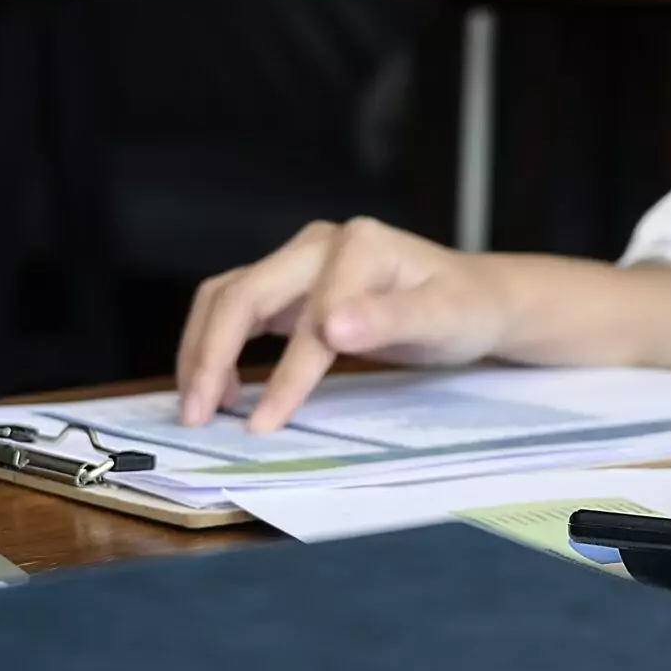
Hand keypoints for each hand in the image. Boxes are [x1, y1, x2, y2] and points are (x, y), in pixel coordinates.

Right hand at [175, 218, 515, 432]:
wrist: (476, 298)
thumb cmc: (465, 311)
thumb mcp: (444, 319)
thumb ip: (391, 321)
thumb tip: (332, 326)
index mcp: (358, 247)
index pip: (306, 317)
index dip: (283, 375)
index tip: (262, 426)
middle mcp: (319, 244)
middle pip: (242, 294)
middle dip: (210, 355)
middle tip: (194, 416)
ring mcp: (300, 260)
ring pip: (227, 297)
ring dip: (202, 349)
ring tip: (199, 407)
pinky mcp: (290, 284)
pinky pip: (238, 308)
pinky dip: (217, 344)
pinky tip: (223, 387)